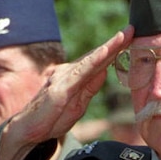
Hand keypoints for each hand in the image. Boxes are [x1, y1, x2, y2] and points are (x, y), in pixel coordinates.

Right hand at [0, 26, 134, 159]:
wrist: (28, 131)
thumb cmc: (51, 119)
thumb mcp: (79, 104)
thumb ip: (90, 87)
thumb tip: (105, 70)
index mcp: (76, 78)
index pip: (99, 62)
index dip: (115, 50)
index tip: (131, 37)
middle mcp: (69, 73)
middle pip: (96, 57)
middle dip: (115, 42)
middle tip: (132, 28)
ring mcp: (64, 78)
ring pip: (90, 61)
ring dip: (107, 47)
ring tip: (122, 36)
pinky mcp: (60, 88)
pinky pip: (80, 73)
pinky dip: (93, 61)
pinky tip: (104, 53)